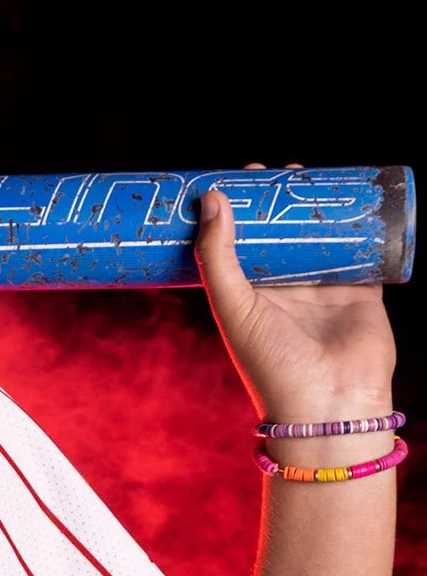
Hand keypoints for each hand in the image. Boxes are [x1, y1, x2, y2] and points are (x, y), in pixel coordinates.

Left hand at [197, 164, 395, 423]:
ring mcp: (322, 289)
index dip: (235, 215)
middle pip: (281, 236)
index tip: (232, 182)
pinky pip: (362, 250)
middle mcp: (283, 291)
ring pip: (320, 237)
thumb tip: (212, 199)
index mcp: (247, 297)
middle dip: (280, 204)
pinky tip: (357, 197)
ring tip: (310, 176)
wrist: (329, 402)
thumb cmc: (272, 363)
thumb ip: (218, 256)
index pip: (237, 246)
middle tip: (276, 172)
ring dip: (317, 208)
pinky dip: (361, 226)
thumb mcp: (233, 306)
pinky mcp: (360, 290)